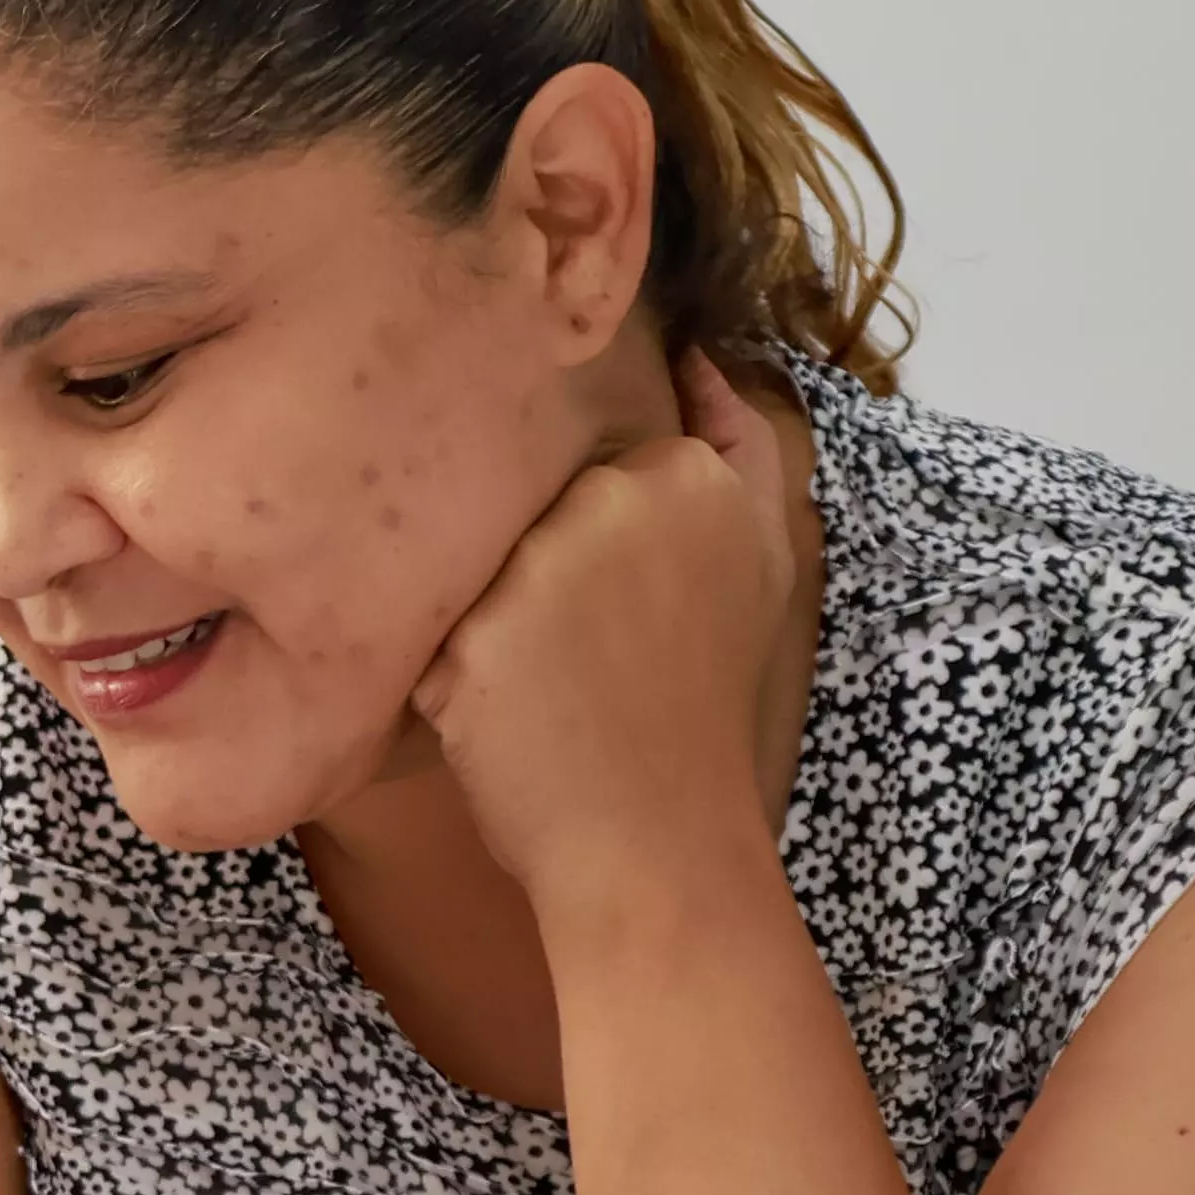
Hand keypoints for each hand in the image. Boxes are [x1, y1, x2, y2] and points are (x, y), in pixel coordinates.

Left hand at [407, 351, 818, 914]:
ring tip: (551, 696)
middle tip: (587, 662)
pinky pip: (433, 634)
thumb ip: (737, 444)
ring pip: (473, 571)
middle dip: (537, 582)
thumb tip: (696, 355)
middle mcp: (613, 497)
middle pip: (526, 514)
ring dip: (493, 631)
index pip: (587, 471)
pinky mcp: (479, 630)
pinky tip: (511, 726)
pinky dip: (455, 683)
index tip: (617, 611)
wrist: (662, 840)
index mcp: (685, 472)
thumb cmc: (705, 704)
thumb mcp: (761, 558)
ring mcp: (542, 561)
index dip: (588, 547)